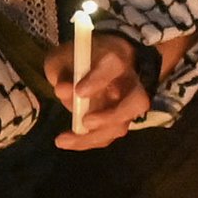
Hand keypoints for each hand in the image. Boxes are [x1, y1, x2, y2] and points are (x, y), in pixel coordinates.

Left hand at [47, 31, 149, 149]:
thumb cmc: (76, 58)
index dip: (99, 80)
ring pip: (123, 124)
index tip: (79, 91)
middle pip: (137, 101)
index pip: (115, 65)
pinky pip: (109, 135)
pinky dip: (89, 141)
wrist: (88, 66)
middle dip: (112, 116)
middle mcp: (129, 81)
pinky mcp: (119, 120)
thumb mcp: (61, 58)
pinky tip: (69, 141)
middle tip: (86, 122)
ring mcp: (127, 103)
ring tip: (65, 140)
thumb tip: (63, 90)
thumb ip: (61, 71)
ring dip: (94, 136)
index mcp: (116, 55)